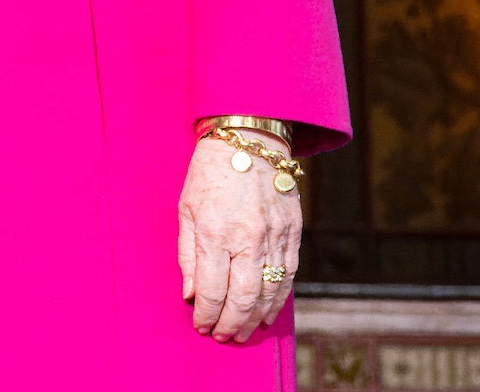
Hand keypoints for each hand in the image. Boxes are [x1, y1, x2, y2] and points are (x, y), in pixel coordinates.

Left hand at [178, 131, 301, 341]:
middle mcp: (247, 239)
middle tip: (223, 336)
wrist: (249, 142)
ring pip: (270, 292)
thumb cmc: (210, 174)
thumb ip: (188, 254)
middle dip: (232, 323)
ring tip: (243, 332)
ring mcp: (274, 238)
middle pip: (243, 297)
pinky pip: (288, 276)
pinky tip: (267, 313)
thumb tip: (191, 293)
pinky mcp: (293, 234)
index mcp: (215, 232)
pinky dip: (278, 300)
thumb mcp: (185, 208)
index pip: (212, 288)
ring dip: (256, 318)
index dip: (207, 314)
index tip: (201, 325)